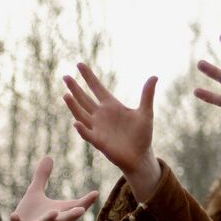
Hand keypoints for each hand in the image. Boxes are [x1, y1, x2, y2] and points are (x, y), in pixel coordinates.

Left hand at [0, 156, 98, 220]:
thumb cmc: (30, 215)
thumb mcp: (35, 193)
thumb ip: (42, 177)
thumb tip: (49, 156)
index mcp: (58, 214)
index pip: (74, 208)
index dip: (86, 202)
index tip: (96, 193)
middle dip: (72, 215)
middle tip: (81, 210)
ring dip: (49, 220)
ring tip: (53, 212)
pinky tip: (13, 215)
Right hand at [64, 64, 160, 197]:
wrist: (140, 156)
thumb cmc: (142, 134)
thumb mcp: (145, 113)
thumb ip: (147, 95)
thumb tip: (154, 76)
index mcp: (111, 105)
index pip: (97, 87)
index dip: (88, 76)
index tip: (79, 64)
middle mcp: (101, 115)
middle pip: (84, 99)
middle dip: (75, 88)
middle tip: (66, 76)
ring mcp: (98, 128)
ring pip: (82, 114)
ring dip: (74, 106)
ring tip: (65, 95)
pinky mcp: (98, 141)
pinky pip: (88, 134)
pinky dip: (82, 129)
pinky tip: (76, 123)